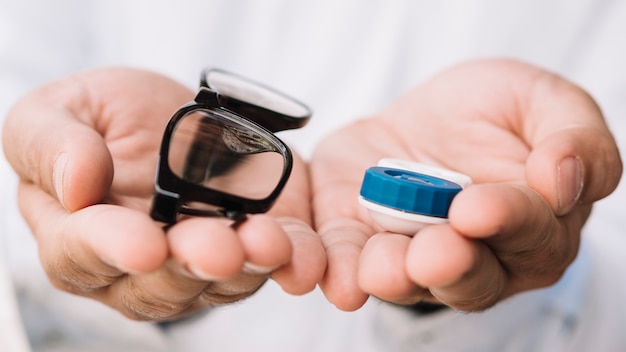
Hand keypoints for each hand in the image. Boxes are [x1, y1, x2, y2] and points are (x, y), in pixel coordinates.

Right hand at [2, 68, 324, 320]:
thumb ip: (51, 144)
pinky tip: (300, 251)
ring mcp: (194, 265)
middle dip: (192, 264)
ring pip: (218, 283)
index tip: (145, 245)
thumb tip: (75, 186)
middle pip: (158, 283)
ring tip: (269, 243)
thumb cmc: (105, 119)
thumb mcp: (59, 111)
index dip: (112, 250)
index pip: (82, 254)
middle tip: (220, 248)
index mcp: (76, 235)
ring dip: (246, 268)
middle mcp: (134, 266)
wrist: (171, 115)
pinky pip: (266, 266)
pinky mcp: (245, 253)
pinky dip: (288, 260)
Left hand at [310, 59, 621, 310]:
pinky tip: (329, 276)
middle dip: (449, 266)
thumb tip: (564, 179)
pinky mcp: (361, 245)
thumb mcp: (544, 102)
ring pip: (409, 281)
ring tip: (380, 267)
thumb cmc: (493, 112)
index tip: (476, 207)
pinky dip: (336, 270)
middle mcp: (478, 258)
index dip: (507, 220)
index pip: (529, 234)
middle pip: (471, 277)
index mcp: (532, 228)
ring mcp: (415, 258)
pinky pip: (348, 264)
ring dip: (393, 276)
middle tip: (431, 253)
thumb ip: (574, 138)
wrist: (424, 118)